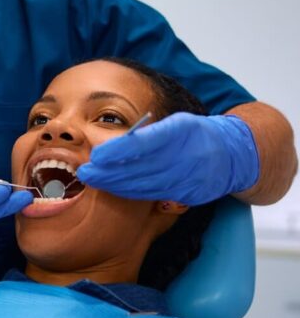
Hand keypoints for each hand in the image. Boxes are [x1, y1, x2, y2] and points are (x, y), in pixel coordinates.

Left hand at [76, 113, 258, 205]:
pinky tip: (111, 188)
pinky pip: (154, 194)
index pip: (146, 142)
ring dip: (115, 184)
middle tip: (83, 172)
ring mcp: (189, 178)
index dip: (119, 151)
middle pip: (141, 168)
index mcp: (182, 131)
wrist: (232, 155)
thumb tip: (115, 143)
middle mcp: (186, 156)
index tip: (96, 155)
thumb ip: (150, 133)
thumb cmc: (195, 134)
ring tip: (91, 180)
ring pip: (145, 185)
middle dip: (109, 172)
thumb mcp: (176, 123)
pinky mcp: (189, 195)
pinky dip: (130, 192)